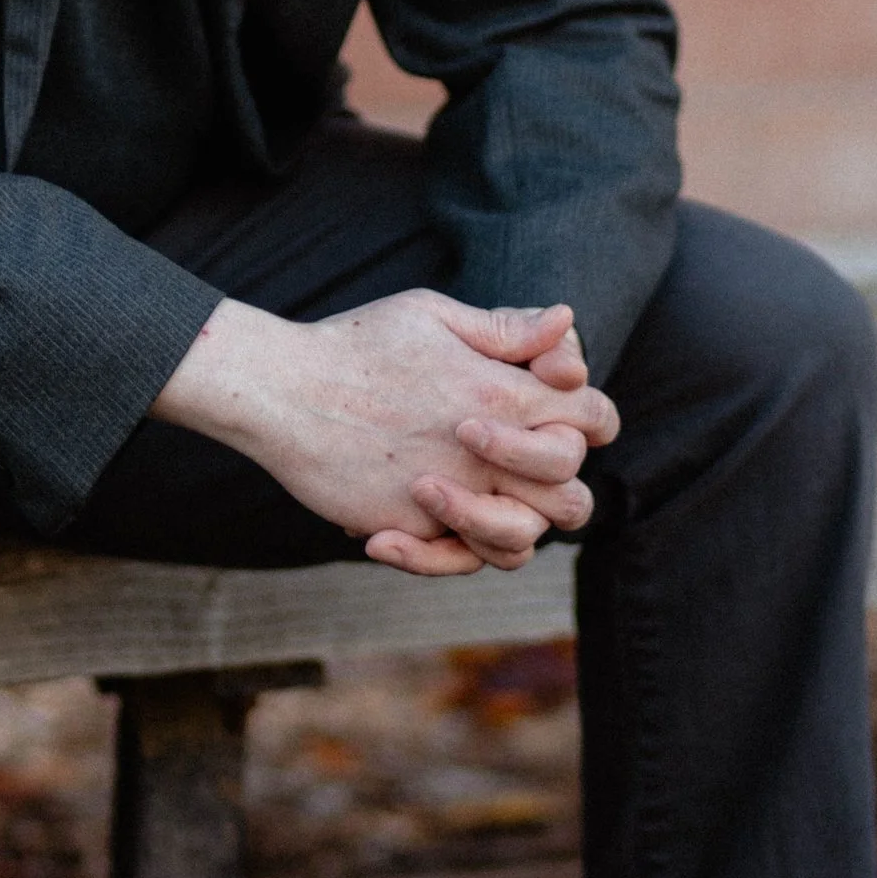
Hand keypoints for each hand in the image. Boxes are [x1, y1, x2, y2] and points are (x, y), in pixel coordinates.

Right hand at [152, 289, 618, 577]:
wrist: (281, 390)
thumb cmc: (356, 344)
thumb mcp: (433, 315)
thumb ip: (505, 329)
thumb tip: (568, 323)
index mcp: (504, 391)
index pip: (595, 417)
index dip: (589, 418)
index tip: (557, 416)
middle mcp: (489, 451)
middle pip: (572, 495)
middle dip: (554, 482)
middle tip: (504, 461)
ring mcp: (451, 495)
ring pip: (524, 543)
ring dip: (506, 526)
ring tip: (462, 499)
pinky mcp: (411, 527)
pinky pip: (457, 561)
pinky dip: (445, 554)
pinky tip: (410, 526)